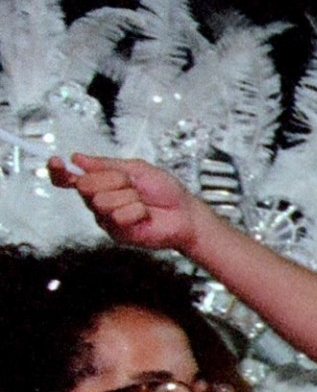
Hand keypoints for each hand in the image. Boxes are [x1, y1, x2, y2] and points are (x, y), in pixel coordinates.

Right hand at [49, 154, 202, 252]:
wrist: (184, 213)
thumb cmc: (165, 191)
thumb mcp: (136, 168)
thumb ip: (106, 164)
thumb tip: (77, 158)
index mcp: (100, 183)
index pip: (69, 179)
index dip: (59, 172)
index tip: (57, 162)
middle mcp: (98, 201)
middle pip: (85, 185)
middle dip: (112, 180)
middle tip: (133, 185)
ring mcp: (106, 219)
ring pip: (102, 201)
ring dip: (128, 197)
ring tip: (142, 201)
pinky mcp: (117, 233)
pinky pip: (118, 216)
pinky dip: (136, 211)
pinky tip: (145, 215)